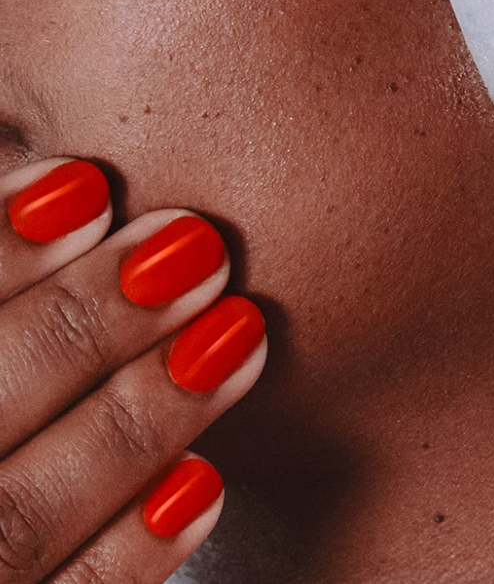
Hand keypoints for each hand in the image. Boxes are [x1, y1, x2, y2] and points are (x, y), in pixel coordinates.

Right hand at [0, 158, 265, 582]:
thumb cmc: (0, 400)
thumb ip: (13, 311)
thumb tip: (78, 191)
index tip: (85, 180)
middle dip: (82, 321)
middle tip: (198, 242)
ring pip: (16, 521)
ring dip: (135, 420)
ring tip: (238, 329)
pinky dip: (128, 554)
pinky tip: (207, 482)